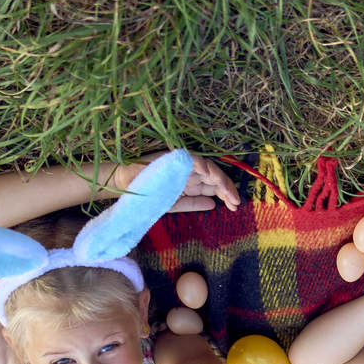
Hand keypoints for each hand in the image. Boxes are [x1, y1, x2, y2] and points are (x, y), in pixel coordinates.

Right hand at [112, 153, 240, 210]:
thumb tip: (213, 204)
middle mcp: (191, 171)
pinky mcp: (175, 157)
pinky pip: (193, 159)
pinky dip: (203, 165)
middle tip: (236, 202)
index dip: (225, 194)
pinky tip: (211, 175)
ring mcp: (184, 163)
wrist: (126, 187)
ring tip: (228, 192)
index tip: (234, 206)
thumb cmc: (149, 195)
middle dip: (227, 188)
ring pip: (208, 167)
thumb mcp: (174, 204)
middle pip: (215, 176)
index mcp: (191, 182)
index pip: (213, 185)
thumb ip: (193, 203)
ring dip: (220, 178)